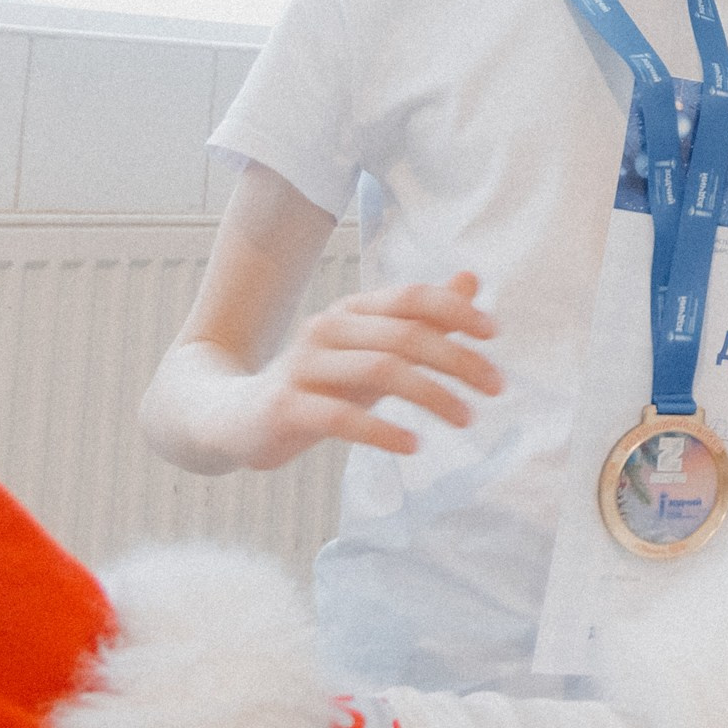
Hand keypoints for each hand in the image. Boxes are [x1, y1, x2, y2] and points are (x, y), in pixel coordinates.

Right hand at [219, 272, 503, 464]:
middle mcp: (327, 329)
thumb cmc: (317, 385)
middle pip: (403, 334)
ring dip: (431, 394)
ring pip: (378, 370)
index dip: (454, 309)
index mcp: (351, 311)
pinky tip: (412, 444)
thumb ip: (422, 321)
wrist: (231, 416)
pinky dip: (382, 430)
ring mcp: (303, 367)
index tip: (494, 334)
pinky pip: (340, 417)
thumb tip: (472, 283)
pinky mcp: (285, 408)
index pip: (409, 298)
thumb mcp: (373, 351)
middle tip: (496, 388)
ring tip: (465, 417)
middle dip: (457, 359)